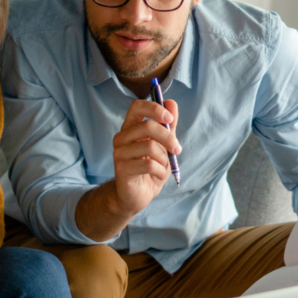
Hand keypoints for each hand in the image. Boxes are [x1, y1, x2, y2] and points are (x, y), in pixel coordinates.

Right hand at [111, 98, 180, 215]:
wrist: (138, 195)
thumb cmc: (151, 168)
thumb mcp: (164, 146)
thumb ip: (168, 125)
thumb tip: (171, 102)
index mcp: (130, 128)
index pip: (137, 106)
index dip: (155, 109)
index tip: (169, 118)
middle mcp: (121, 138)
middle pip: (147, 126)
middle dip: (168, 137)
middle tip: (177, 149)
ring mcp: (119, 153)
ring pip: (150, 146)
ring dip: (164, 158)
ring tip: (163, 166)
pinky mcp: (121, 169)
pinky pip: (148, 165)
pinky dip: (160, 171)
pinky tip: (157, 176)